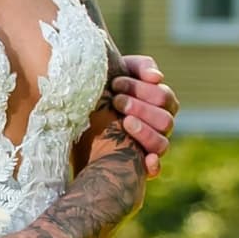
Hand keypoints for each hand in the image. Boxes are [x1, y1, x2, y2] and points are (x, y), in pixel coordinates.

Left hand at [112, 54, 177, 177]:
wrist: (73, 117)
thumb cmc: (101, 91)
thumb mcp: (117, 72)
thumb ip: (139, 68)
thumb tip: (157, 77)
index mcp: (159, 105)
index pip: (164, 97)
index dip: (141, 89)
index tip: (114, 83)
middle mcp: (159, 127)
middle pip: (165, 120)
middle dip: (141, 108)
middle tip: (116, 101)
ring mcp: (149, 147)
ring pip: (162, 144)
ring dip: (145, 132)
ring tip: (124, 122)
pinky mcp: (137, 165)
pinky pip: (155, 169)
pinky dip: (153, 165)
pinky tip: (146, 159)